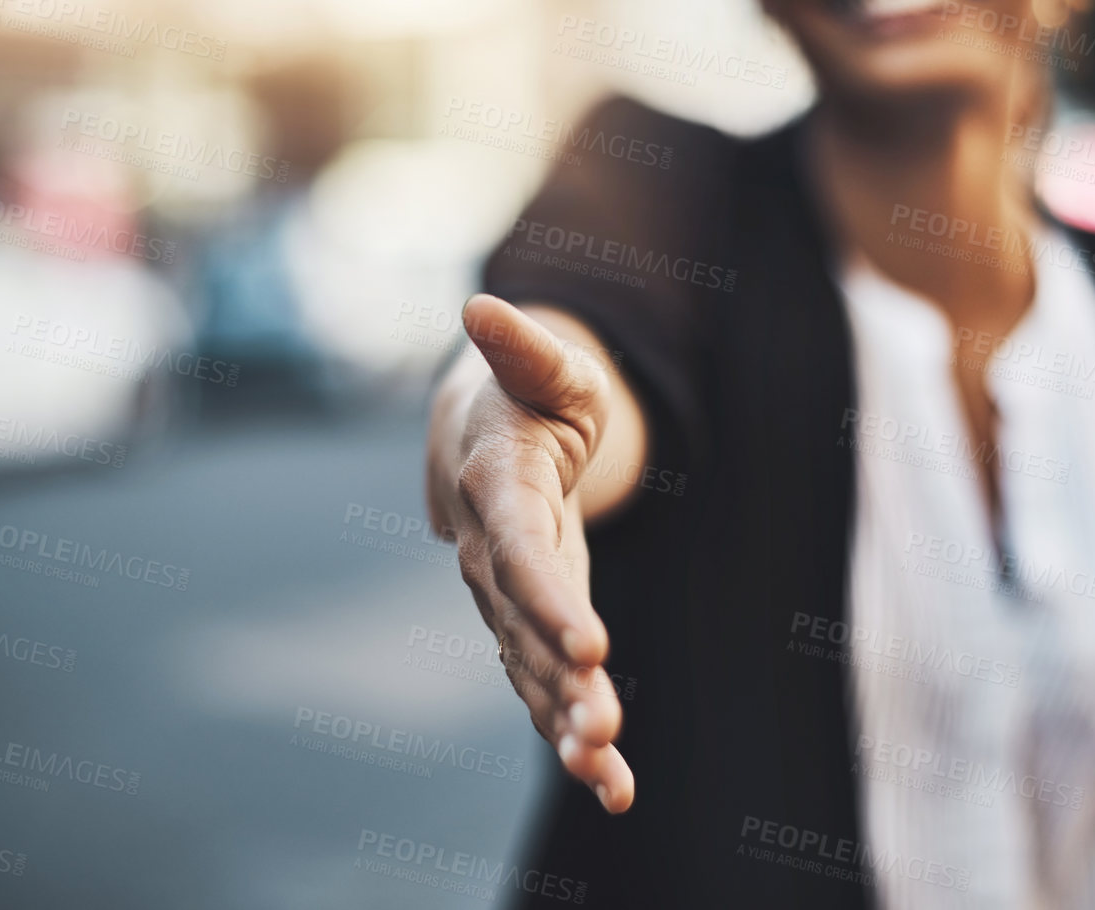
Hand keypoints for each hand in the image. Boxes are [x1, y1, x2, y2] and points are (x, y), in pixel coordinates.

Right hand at [425, 294, 635, 812]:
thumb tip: (481, 308)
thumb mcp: (544, 364)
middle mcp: (490, 553)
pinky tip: (612, 787)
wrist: (483, 435)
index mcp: (497, 487)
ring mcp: (504, 598)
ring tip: (607, 777)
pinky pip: (541, 685)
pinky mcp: (525, 626)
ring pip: (528, 668)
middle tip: (603, 729)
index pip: (521, 550)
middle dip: (561, 681)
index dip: (549, 599)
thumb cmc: (530, 394)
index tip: (590, 649)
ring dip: (564, 723)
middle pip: (524, 626)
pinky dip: (571, 733)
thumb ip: (525, 346)